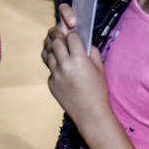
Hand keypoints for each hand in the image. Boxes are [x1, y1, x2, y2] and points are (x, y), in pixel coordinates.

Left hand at [43, 3, 110, 124]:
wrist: (90, 114)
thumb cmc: (98, 90)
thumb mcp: (100, 68)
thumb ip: (91, 51)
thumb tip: (82, 40)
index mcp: (79, 60)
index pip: (71, 37)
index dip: (74, 35)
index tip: (75, 35)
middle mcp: (64, 65)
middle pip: (56, 41)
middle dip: (60, 36)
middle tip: (62, 35)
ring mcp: (55, 74)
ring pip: (49, 53)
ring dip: (54, 49)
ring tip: (59, 47)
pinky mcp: (51, 82)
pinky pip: (50, 68)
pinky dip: (55, 65)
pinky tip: (61, 66)